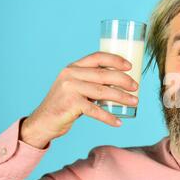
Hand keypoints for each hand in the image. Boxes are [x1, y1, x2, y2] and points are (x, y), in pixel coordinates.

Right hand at [20, 52, 138, 148]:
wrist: (43, 121)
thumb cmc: (65, 104)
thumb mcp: (75, 87)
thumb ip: (92, 82)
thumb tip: (122, 83)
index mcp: (73, 67)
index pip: (97, 57)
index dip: (115, 60)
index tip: (130, 66)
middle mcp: (70, 74)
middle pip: (104, 74)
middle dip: (124, 80)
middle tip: (136, 87)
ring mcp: (70, 89)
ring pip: (103, 92)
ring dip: (122, 97)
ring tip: (135, 102)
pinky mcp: (70, 104)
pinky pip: (95, 110)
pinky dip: (109, 117)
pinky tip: (118, 122)